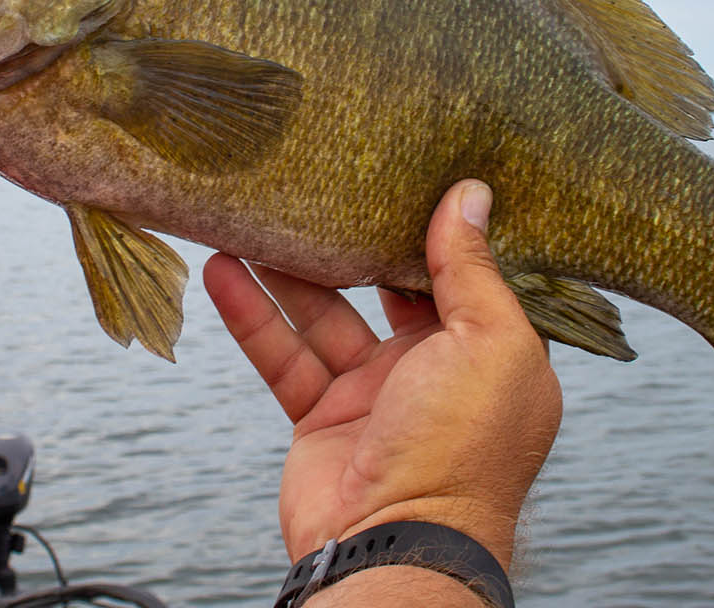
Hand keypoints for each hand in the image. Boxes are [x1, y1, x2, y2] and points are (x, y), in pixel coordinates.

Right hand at [204, 180, 562, 569]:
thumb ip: (472, 267)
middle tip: (323, 184)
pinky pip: (284, 355)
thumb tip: (470, 194)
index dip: (435, 226)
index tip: (407, 170)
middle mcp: (435, 369)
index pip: (461, 273)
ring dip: (288, 270)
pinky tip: (223, 268)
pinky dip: (252, 315)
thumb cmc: (462, 446)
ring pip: (325, 316)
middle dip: (355, 242)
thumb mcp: (489, 340)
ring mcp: (375, 395)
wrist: (396, 543)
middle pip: (385, 288)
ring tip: (255, 214)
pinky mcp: (322, 417)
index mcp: (489, 351)